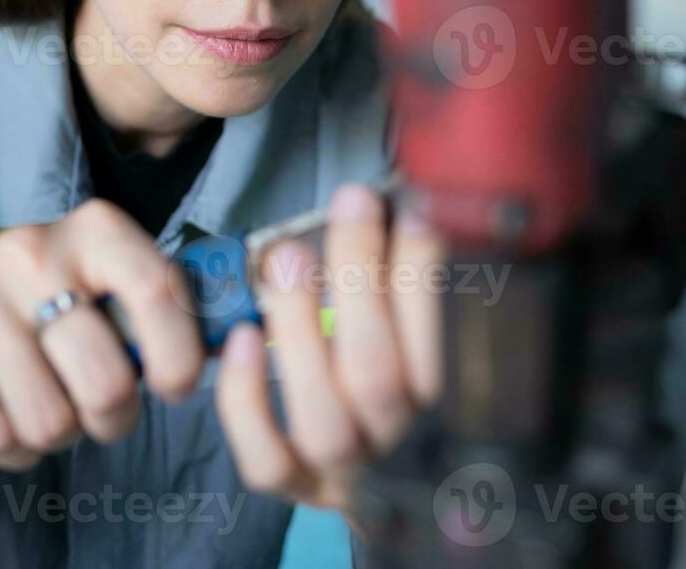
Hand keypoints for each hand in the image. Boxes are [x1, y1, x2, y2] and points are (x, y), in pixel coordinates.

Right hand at [0, 198, 204, 469]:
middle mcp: (32, 249)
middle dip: (114, 415)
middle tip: (104, 407)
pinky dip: (14, 449)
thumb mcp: (111, 289)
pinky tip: (9, 413)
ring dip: (60, 434)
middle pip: (105, 381)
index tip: (175, 387)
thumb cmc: (54, 308)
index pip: (156, 290)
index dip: (179, 357)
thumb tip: (239, 341)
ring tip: (52, 403)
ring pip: (50, 420)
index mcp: (96, 229)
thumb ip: (168, 311)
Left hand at [215, 183, 443, 516]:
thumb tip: (398, 199)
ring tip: (288, 256)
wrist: (385, 469)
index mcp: (445, 398)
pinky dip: (248, 398)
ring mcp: (347, 469)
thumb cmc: (395, 366)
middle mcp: (399, 439)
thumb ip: (410, 274)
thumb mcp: (417, 322)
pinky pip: (267, 460)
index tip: (408, 210)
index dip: (424, 272)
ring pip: (324, 419)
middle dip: (360, 278)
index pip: (442, 340)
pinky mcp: (295, 486)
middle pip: (376, 374)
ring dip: (301, 329)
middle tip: (350, 206)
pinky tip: (240, 338)